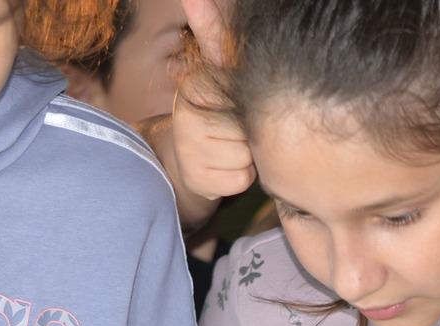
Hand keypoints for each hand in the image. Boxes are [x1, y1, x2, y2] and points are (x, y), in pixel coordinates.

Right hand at [149, 0, 253, 231]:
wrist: (186, 161)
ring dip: (248, 158)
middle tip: (235, 132)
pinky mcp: (198, 177)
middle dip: (254, 134)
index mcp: (198, 82)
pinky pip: (242, 179)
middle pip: (254, 127)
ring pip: (249, 154)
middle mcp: (189, 110)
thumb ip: (213, 33)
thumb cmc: (213, 112)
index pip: (247, 96)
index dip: (250, 106)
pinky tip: (223, 168)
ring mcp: (190, 145)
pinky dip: (240, 178)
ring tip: (229, 149)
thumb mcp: (216, 70)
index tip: (233, 106)